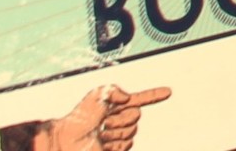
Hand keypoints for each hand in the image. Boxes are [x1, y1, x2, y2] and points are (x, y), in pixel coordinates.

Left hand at [34, 86, 168, 150]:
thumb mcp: (95, 95)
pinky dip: (115, 144)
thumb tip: (127, 98)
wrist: (67, 141)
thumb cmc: (78, 118)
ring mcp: (118, 136)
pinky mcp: (116, 150)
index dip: (155, 95)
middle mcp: (119, 120)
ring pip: (132, 132)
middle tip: (102, 123)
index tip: (169, 91)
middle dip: (120, 118)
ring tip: (99, 135)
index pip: (141, 98)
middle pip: (136, 116)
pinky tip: (102, 145)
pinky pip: (127, 145)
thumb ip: (113, 89)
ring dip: (115, 132)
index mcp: (116, 106)